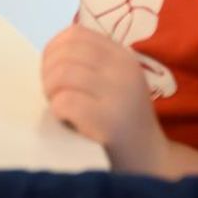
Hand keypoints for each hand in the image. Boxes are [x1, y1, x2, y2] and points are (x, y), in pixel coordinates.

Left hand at [41, 24, 170, 173]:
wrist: (150, 163)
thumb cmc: (121, 123)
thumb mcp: (112, 82)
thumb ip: (87, 63)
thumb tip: (50, 53)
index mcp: (122, 56)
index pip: (75, 33)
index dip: (54, 50)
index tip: (54, 72)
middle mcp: (124, 69)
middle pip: (65, 53)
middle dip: (48, 73)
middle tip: (55, 96)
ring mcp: (120, 94)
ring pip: (62, 74)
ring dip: (51, 92)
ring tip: (61, 109)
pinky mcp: (110, 120)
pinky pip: (65, 101)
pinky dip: (58, 111)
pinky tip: (68, 122)